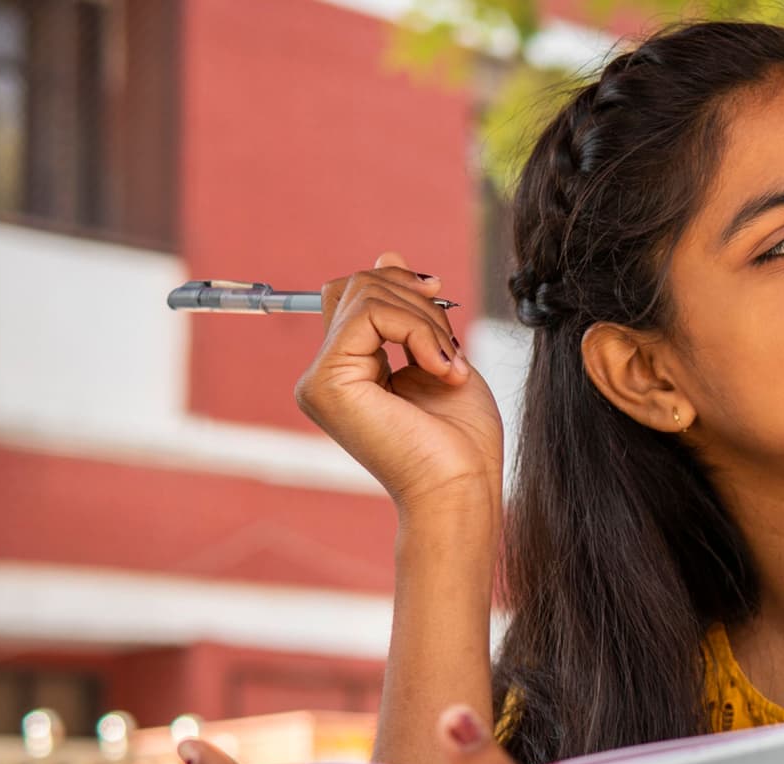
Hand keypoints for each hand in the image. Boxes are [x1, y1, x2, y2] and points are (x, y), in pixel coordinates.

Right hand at [300, 252, 504, 515]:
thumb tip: (388, 255)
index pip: (355, 295)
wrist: (462, 488)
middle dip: (413, 298)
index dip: (397, 284)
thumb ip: (412, 313)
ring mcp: (320, 380)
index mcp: (348, 369)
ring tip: (450, 365)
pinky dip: (418, 332)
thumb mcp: (441, 356)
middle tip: (451, 342)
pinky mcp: (326, 383)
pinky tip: (442, 369)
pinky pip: (368, 316)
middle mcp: (325, 375)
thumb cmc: (461, 440)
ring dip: (425, 321)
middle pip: (354, 286)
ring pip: (365, 295)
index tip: (440, 296)